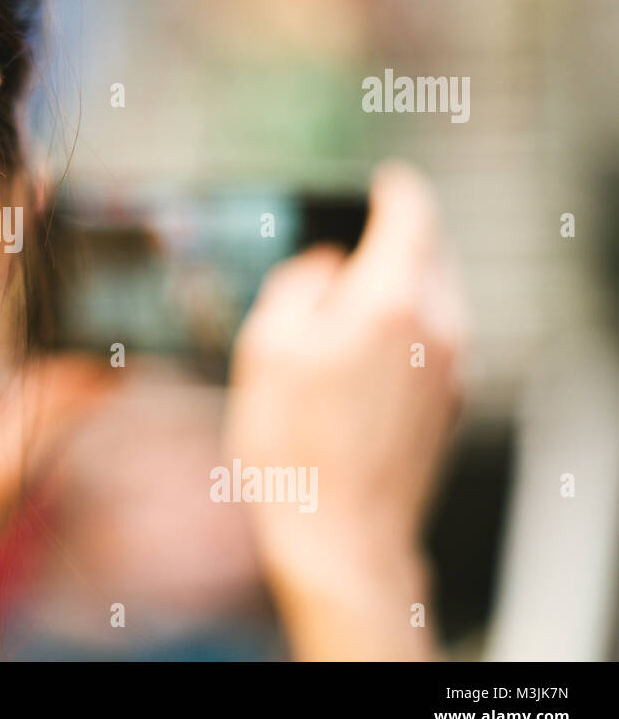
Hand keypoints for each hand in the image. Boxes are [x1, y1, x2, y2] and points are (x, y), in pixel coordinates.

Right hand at [224, 161, 467, 657]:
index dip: (394, 191)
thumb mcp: (266, 347)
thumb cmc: (293, 443)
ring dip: (399, 284)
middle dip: (395, 237)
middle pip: (430, 253)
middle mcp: (436, 325)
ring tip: (348, 303)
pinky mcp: (450, 401)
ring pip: (435, 296)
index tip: (381, 182)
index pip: (412, 214)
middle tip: (352, 240)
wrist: (341, 536)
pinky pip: (434, 336)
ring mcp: (451, 366)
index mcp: (390, 300)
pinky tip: (361, 354)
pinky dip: (406, 325)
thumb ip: (300, 284)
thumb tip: (326, 263)